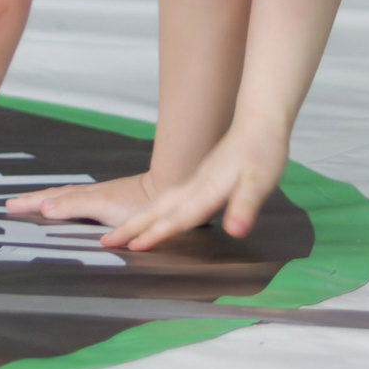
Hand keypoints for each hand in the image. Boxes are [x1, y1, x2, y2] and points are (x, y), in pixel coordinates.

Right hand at [4, 172, 157, 225]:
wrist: (167, 193)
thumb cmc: (136, 202)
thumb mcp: (102, 205)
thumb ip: (74, 205)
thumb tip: (45, 207)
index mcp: (83, 196)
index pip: (50, 199)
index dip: (30, 203)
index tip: (9, 206)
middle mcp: (90, 196)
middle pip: (56, 196)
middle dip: (34, 200)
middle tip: (12, 204)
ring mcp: (101, 200)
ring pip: (68, 200)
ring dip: (49, 203)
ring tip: (35, 206)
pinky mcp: (113, 207)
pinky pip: (81, 206)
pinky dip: (68, 207)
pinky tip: (73, 212)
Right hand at [102, 126, 290, 249]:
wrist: (260, 120)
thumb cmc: (263, 151)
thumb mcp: (259, 182)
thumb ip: (245, 207)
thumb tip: (236, 231)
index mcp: (206, 191)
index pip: (176, 218)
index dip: (155, 234)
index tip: (132, 248)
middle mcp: (195, 186)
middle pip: (157, 211)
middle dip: (132, 227)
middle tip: (105, 243)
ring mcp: (195, 181)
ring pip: (159, 203)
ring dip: (138, 218)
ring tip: (119, 232)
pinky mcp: (200, 178)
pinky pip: (168, 198)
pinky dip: (153, 210)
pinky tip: (155, 214)